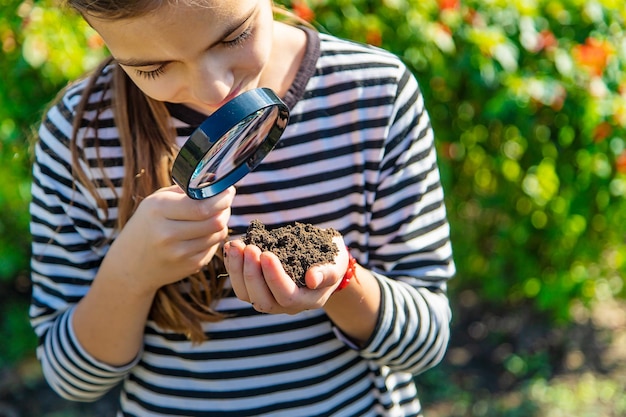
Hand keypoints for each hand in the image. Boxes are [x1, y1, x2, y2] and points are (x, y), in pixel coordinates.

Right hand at [103, 185, 234, 294]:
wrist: (130, 265)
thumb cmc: (146, 225)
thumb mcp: (156, 201)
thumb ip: (184, 191)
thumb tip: (215, 182)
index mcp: (159, 210)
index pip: (202, 206)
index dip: (222, 198)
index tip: (228, 190)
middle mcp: (168, 233)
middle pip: (215, 221)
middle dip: (225, 209)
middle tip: (225, 202)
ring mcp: (179, 253)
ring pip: (218, 234)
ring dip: (222, 223)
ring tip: (214, 215)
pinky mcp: (189, 266)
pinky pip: (214, 248)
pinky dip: (214, 238)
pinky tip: (205, 232)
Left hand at [223, 236, 348, 313]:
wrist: (323, 261)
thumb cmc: (332, 261)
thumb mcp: (336, 263)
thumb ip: (327, 272)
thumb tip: (312, 279)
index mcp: (306, 300)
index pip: (286, 295)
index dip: (274, 277)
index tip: (266, 253)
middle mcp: (285, 306)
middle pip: (262, 300)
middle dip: (251, 273)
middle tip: (248, 247)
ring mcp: (269, 298)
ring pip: (246, 295)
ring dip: (237, 270)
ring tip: (236, 245)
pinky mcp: (257, 289)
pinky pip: (240, 285)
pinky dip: (232, 266)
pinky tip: (230, 247)